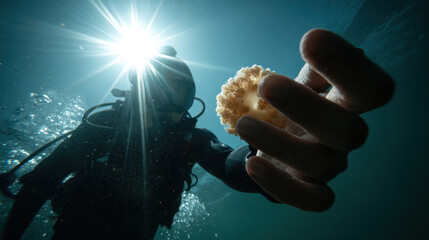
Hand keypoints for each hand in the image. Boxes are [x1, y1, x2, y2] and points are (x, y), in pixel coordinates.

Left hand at [235, 29, 394, 210]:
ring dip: (279, 143)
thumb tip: (318, 44)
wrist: (281, 145)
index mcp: (347, 105)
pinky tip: (253, 165)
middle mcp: (345, 137)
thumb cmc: (295, 109)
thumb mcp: (304, 86)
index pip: (371, 88)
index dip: (349, 66)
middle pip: (350, 131)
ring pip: (321, 164)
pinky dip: (280, 186)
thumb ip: (311, 71)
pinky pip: (311, 200)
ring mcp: (330, 166)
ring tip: (244, 123)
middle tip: (267, 84)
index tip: (311, 40)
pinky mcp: (311, 189)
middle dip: (307, 107)